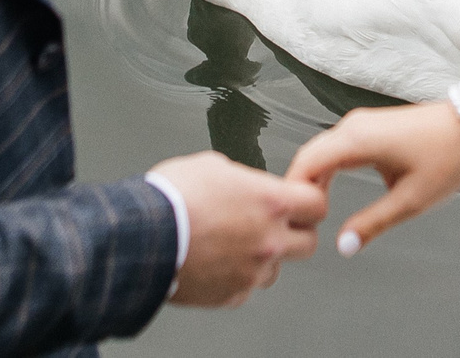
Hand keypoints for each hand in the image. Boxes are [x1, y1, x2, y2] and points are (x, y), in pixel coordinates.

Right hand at [151, 150, 326, 306]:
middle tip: (278, 223)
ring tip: (234, 242)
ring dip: (264, 256)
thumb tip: (245, 185)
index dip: (310, 198)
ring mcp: (252, 271)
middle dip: (296, 231)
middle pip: (309, 242)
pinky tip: (216, 261)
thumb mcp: (212, 165)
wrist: (142, 237)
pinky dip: (236, 276)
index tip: (302, 198)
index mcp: (271, 202)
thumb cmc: (171, 198)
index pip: (317, 203)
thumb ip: (242, 178)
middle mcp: (269, 239)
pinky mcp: (231, 294)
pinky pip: (246, 286)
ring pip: (276, 268)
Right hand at [285, 100, 459, 255]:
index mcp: (356, 139)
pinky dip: (326, 170)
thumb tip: (343, 247)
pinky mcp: (368, 127)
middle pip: (308, 157)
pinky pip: (335, 147)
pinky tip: (328, 193)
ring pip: (320, 151)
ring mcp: (359, 124)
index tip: (297, 224)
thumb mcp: (410, 200)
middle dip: (299, 189)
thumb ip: (372, 223)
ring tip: (313, 214)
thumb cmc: (446, 158)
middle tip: (299, 224)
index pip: (306, 164)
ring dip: (312, 180)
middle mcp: (352, 126)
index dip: (294, 195)